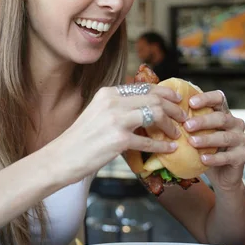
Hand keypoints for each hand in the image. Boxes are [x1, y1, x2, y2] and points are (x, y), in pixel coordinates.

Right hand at [49, 84, 186, 184]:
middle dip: (174, 108)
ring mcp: (116, 120)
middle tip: (183, 117)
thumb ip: (118, 107)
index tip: (177, 99)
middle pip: (154, 99)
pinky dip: (162, 146)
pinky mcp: (119, 140)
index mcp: (108, 93)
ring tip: (177, 133)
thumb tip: (145, 107)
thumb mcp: (98, 113)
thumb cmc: (80, 138)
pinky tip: (169, 149)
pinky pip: (149, 141)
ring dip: (171, 125)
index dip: (165, 92)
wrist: (62, 157)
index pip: (144, 87)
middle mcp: (113, 102)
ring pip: (156, 115)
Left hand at [183, 90, 244, 190]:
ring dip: (207, 139)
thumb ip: (188, 123)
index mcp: (224, 113)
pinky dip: (214, 158)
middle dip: (203, 121)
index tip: (190, 103)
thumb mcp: (197, 134)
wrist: (220, 174)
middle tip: (186, 125)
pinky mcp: (243, 155)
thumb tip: (164, 114)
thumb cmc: (205, 149)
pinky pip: (228, 156)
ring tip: (192, 142)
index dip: (206, 99)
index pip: (219, 99)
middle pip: (221, 118)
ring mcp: (241, 139)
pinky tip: (202, 159)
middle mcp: (235, 124)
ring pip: (225, 137)